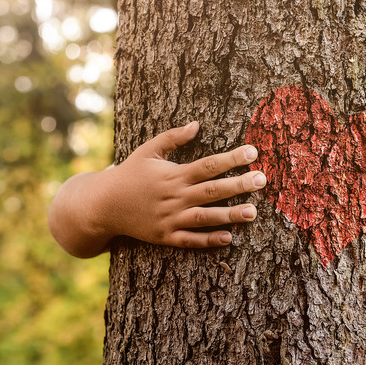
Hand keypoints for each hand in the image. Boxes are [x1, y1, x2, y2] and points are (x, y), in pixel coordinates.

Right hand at [48, 122, 266, 257]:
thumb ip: (173, 138)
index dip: (232, 158)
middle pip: (212, 190)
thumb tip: (197, 124)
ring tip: (253, 212)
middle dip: (239, 185)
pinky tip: (229, 238)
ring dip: (230, 215)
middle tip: (262, 180)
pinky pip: (190, 240)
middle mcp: (174, 196)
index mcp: (173, 174)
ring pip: (205, 217)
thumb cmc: (129, 174)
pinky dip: (208, 240)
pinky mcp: (165, 237)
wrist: (103, 205)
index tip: (253, 152)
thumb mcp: (148, 150)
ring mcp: (170, 218)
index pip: (208, 165)